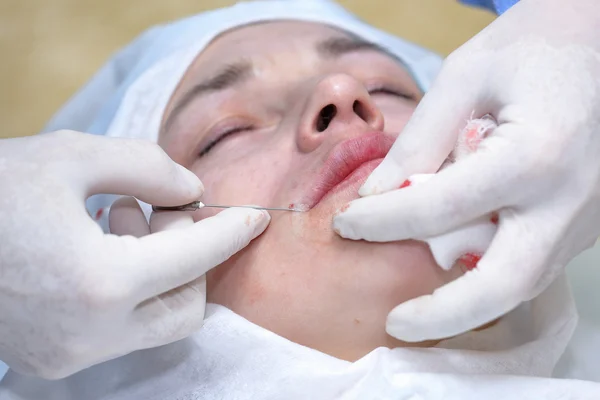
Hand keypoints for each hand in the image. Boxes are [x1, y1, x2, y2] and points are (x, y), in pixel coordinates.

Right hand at [0, 131, 269, 378]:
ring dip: (160, 271)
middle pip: (187, 304)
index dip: (232, 231)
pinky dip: (131, 290)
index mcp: (99, 283)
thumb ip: (147, 167)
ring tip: (119, 220)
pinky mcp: (54, 358)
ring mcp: (71, 355)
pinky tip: (100, 247)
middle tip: (158, 211)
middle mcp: (91, 334)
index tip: (258, 216)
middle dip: (189, 256)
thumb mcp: (71, 156)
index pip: (195, 258)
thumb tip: (193, 191)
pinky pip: (122, 329)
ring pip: (158, 321)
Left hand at [333, 0, 599, 340]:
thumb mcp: (466, 76)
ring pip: (523, 282)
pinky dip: (492, 274)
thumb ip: (419, 141)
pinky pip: (536, 262)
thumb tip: (377, 196)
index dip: (382, 220)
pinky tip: (457, 268)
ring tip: (419, 306)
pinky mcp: (588, 221)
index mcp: (536, 152)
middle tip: (395, 324)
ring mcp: (588, 216)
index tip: (347, 222)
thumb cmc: (536, 45)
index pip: (439, 206)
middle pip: (503, 283)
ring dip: (468, 302)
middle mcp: (571, 197)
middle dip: (442, 313)